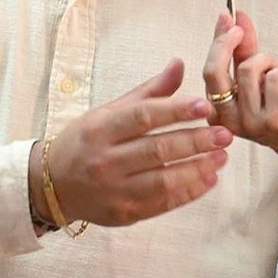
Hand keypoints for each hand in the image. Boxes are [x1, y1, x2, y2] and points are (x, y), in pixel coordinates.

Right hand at [33, 58, 232, 226]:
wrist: (52, 184)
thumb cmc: (87, 141)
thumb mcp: (110, 111)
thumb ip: (148, 92)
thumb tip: (179, 64)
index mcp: (101, 128)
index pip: (143, 117)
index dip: (176, 110)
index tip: (205, 107)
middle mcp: (105, 160)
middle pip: (157, 149)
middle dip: (196, 141)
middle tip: (225, 134)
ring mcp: (114, 190)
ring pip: (163, 181)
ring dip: (198, 168)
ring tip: (223, 156)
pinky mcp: (124, 213)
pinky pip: (163, 204)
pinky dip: (189, 192)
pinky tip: (209, 179)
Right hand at [203, 11, 277, 162]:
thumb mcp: (256, 78)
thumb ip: (243, 49)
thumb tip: (235, 17)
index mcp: (218, 112)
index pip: (208, 71)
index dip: (217, 41)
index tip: (227, 18)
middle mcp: (228, 120)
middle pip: (214, 71)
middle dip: (226, 42)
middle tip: (240, 29)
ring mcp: (250, 121)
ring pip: (249, 68)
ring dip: (268, 62)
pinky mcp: (274, 118)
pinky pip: (274, 77)